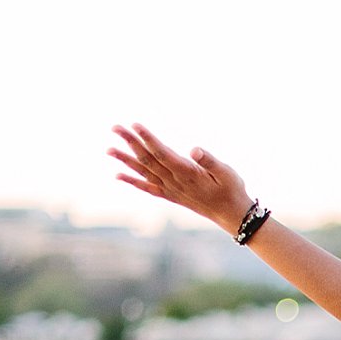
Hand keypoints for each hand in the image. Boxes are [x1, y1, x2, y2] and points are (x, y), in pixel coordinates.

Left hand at [109, 123, 252, 233]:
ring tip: (109, 149)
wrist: (230, 214)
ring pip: (143, 172)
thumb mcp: (226, 172)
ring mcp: (170, 189)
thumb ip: (209, 161)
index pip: (162, 153)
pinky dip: (132, 181)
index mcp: (186, 173)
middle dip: (131, 142)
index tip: (135, 125)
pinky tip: (118, 175)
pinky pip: (147, 187)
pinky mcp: (170, 195)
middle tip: (115, 128)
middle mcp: (174, 182)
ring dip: (125, 160)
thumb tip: (194, 149)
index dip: (147, 138)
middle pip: (148, 159)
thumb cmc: (231, 189)